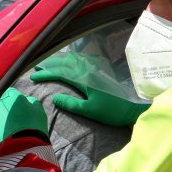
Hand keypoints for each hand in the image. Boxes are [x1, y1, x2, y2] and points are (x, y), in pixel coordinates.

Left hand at [0, 87, 47, 149]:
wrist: (22, 146)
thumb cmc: (33, 127)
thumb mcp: (38, 110)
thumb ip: (31, 101)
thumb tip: (27, 99)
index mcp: (12, 96)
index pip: (11, 93)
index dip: (15, 101)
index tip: (18, 108)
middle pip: (0, 102)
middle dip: (5, 109)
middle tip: (13, 120)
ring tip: (8, 129)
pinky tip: (2, 135)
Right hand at [31, 63, 149, 126]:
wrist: (139, 105)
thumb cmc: (115, 110)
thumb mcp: (91, 110)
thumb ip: (71, 104)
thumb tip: (54, 98)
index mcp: (85, 78)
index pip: (60, 73)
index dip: (46, 74)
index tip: (33, 77)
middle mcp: (90, 69)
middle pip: (65, 63)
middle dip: (50, 64)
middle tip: (37, 65)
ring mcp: (98, 69)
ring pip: (75, 60)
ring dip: (61, 61)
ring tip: (50, 62)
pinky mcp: (104, 71)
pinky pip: (83, 62)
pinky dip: (73, 61)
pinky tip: (71, 62)